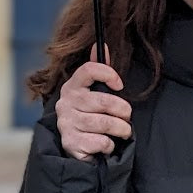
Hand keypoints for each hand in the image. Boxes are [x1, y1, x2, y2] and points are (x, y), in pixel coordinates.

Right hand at [56, 45, 132, 160]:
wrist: (77, 148)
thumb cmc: (90, 115)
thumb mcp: (94, 92)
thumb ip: (99, 70)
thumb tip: (102, 44)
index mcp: (72, 86)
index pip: (88, 69)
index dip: (108, 74)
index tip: (120, 85)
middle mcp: (65, 103)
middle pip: (102, 101)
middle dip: (122, 110)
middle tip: (127, 116)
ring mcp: (66, 124)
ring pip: (104, 123)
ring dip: (121, 129)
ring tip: (124, 131)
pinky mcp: (71, 144)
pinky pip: (100, 141)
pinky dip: (110, 144)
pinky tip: (107, 144)